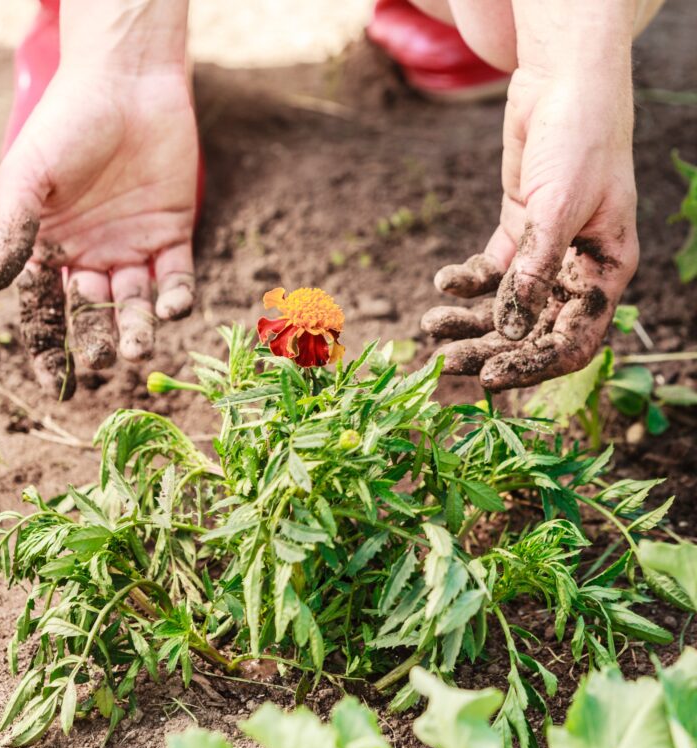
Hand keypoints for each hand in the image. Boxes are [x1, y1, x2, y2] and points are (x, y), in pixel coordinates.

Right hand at [0, 23, 196, 398]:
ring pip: (136, 302)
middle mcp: (92, 254)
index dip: (49, 345)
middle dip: (99, 339)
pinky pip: (175, 277)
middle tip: (104, 362)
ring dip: (138, 328)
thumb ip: (12, 234)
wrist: (127, 84)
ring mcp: (133, 247)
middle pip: (94, 311)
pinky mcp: (172, 234)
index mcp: (51, 246)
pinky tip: (171, 308)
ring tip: (137, 349)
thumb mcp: (28, 178)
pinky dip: (175, 297)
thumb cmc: (67, 125)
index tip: (54, 381)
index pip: (47, 308)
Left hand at [422, 52, 638, 390]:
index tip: (489, 377)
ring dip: (468, 319)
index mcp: (604, 272)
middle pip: (531, 329)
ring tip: (431, 324)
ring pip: (505, 304)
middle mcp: (576, 270)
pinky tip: (442, 282)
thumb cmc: (578, 139)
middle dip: (488, 347)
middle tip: (445, 362)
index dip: (532, 364)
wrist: (561, 83)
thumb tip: (508, 331)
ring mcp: (546, 254)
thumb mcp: (558, 208)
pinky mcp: (519, 233)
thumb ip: (534, 271)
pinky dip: (465, 280)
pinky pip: (490, 270)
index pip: (571, 340)